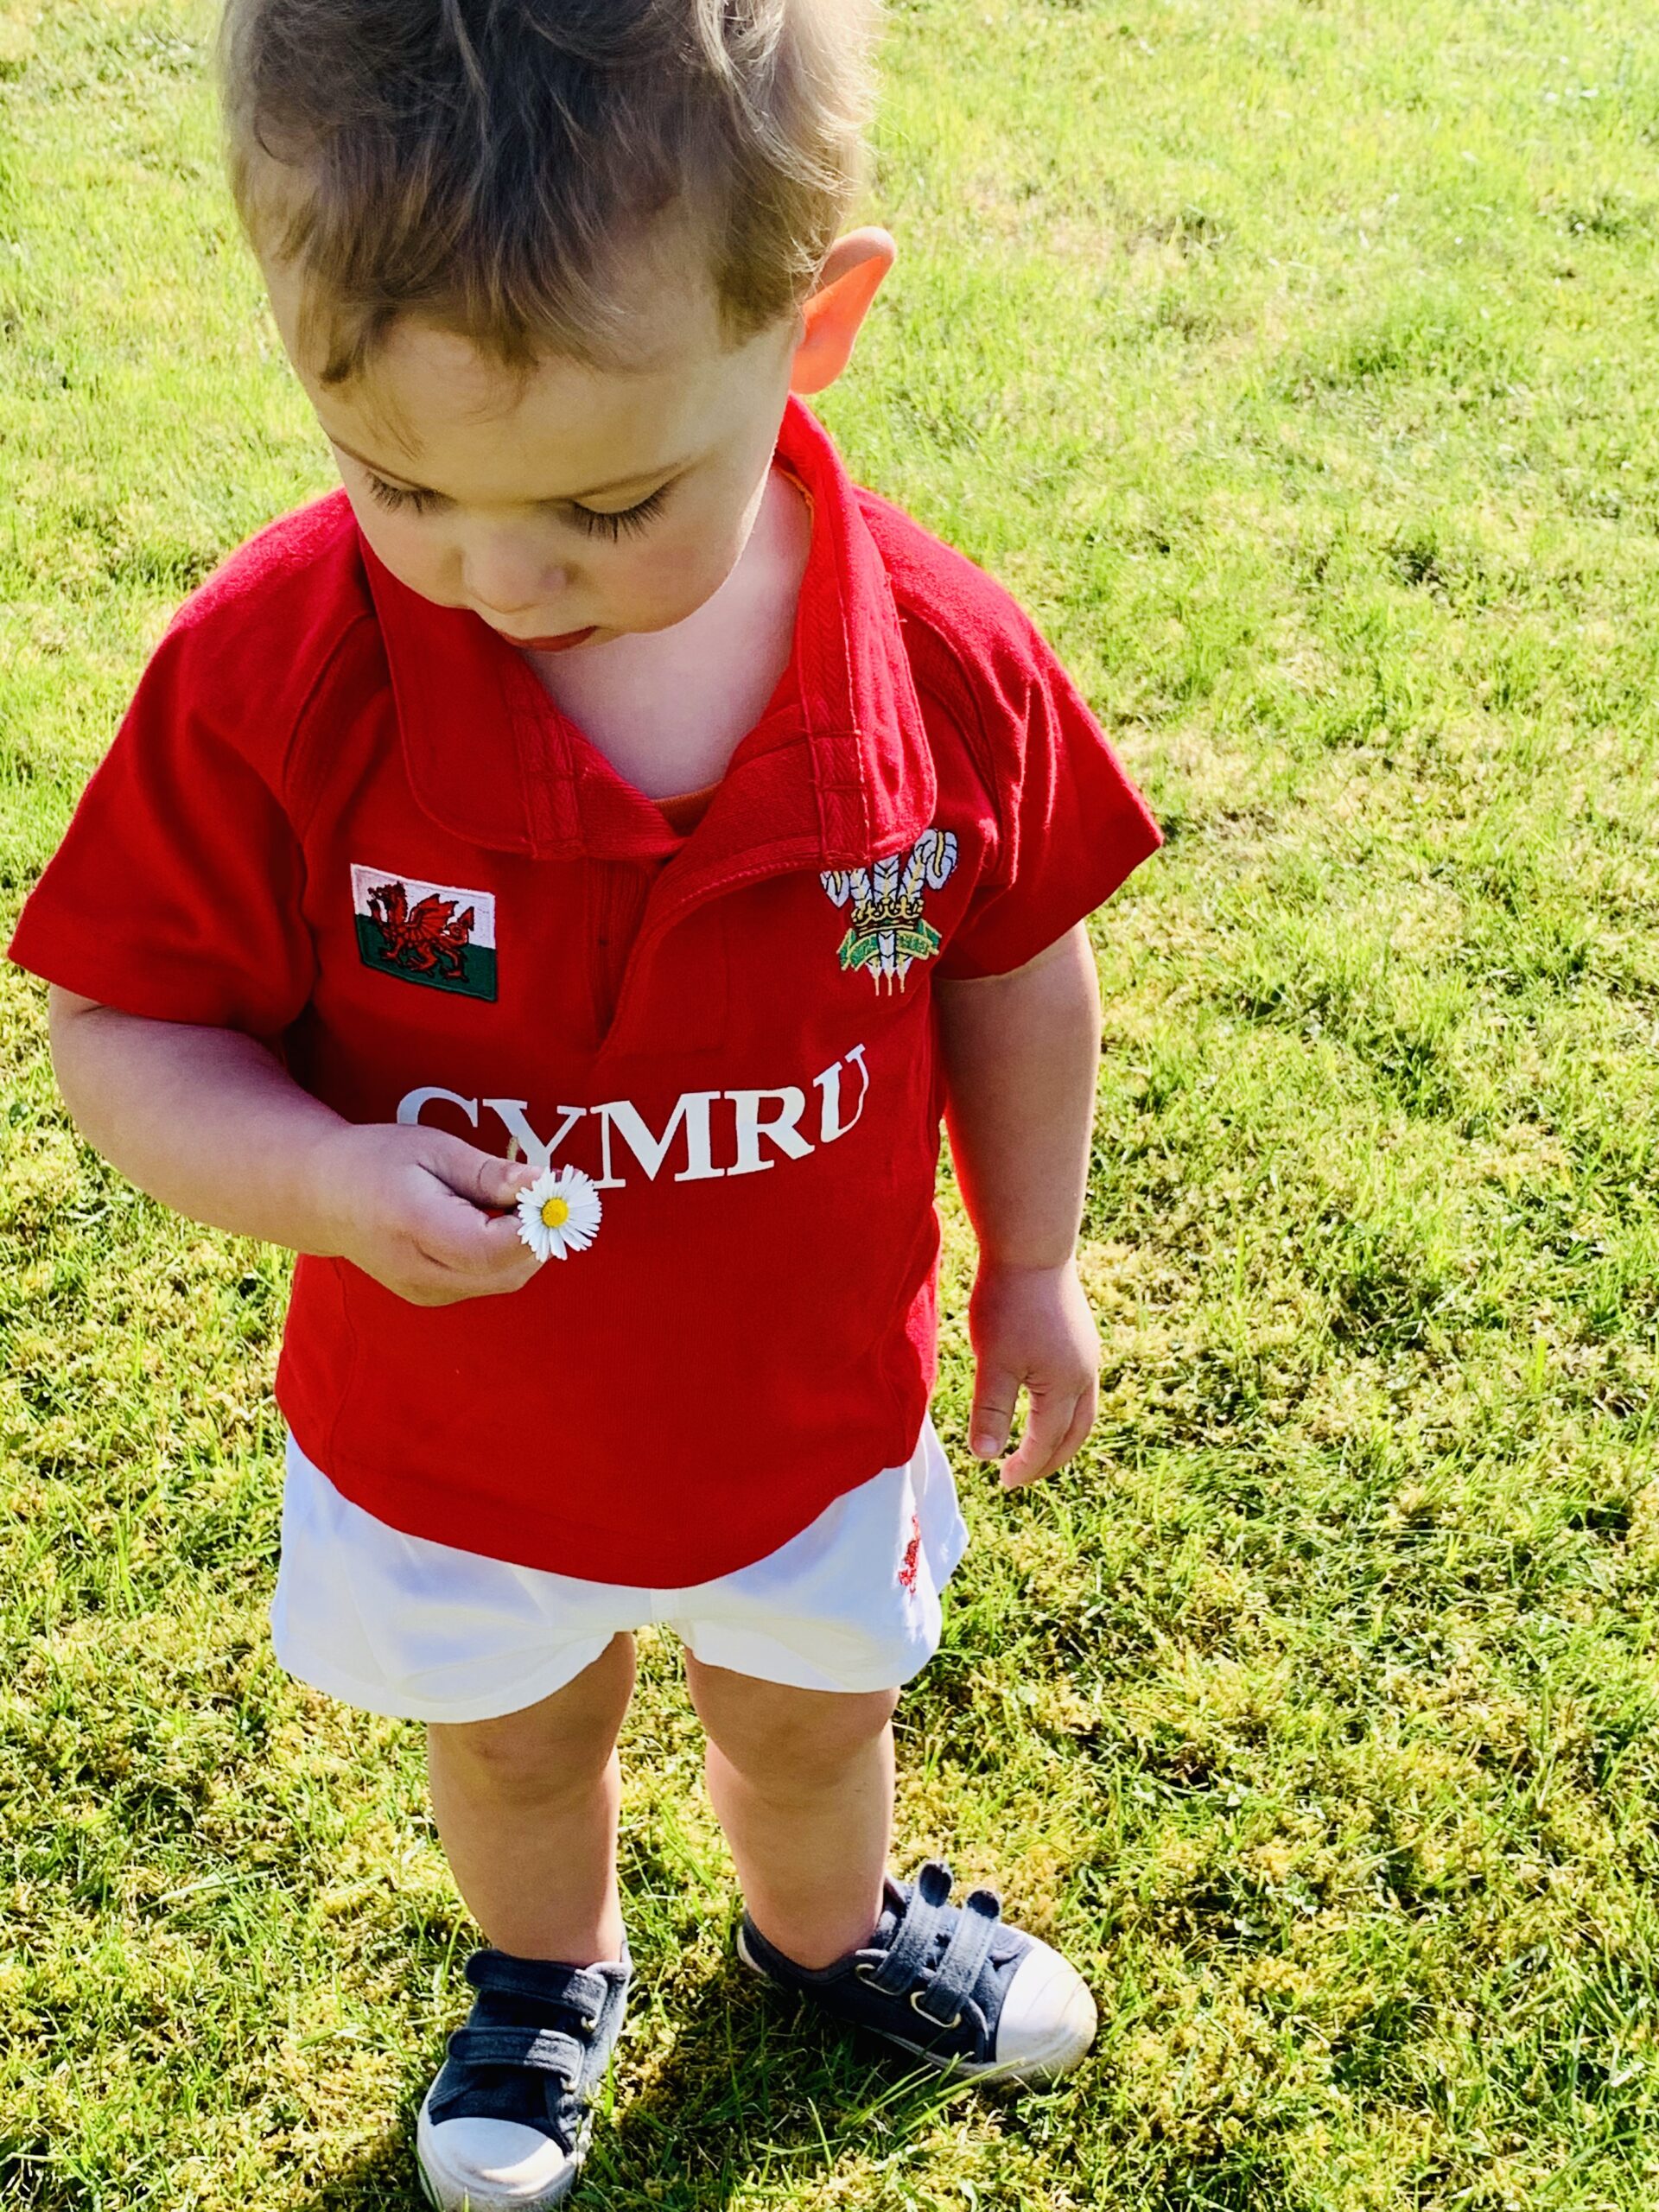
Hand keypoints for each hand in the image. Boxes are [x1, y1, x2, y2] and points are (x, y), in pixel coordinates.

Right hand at [308, 1121, 541, 1305]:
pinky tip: (498, 1222)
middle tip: (548, 1191)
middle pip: (507, 1272)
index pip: (491, 1249)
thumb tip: (543, 1183)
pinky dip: (507, 1255)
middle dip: (540, 1233)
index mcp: (413, 1227)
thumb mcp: (433, 1149)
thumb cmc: (377, 1161)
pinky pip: (488, 1281)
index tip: (554, 1190)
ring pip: (504, 1280)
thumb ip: (488, 1173)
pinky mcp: (431, 1296)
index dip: (534, 1225)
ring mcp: (424, 1291)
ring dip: (527, 1245)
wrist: (324, 1197)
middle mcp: (418, 1272)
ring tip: (520, 1202)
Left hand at [966, 1258, 1099, 1488]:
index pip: (1047, 1442)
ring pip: (1082, 1411)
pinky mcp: (1081, 1336)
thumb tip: (987, 1456)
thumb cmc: (1010, 1303)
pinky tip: (1046, 1401)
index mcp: (1065, 1387)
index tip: (1004, 1481)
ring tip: (1038, 1447)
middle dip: (1051, 1459)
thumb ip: (992, 1411)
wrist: (1032, 1247)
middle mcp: (1085, 1374)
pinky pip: (1080, 1387)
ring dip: (1062, 1436)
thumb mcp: (994, 1362)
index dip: (1026, 1466)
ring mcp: (1087, 1354)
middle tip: (1023, 1475)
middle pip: (1075, 1433)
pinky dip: (1065, 1410)